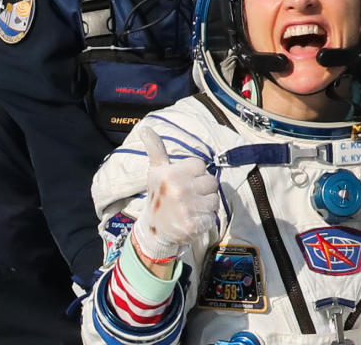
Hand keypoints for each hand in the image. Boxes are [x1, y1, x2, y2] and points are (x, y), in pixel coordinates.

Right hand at [130, 128, 219, 261]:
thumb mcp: (155, 172)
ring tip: (191, 208)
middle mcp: (177, 190)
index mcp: (169, 174)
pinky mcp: (193, 225)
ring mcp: (185, 208)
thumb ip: (156, 149)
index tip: (183, 183)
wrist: (153, 231)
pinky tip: (193, 220)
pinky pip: (213, 215)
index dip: (195, 174)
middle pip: (211, 181)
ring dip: (206, 204)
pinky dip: (206, 219)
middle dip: (203, 189)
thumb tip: (145, 128)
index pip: (201, 165)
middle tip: (188, 197)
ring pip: (215, 199)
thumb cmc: (159, 196)